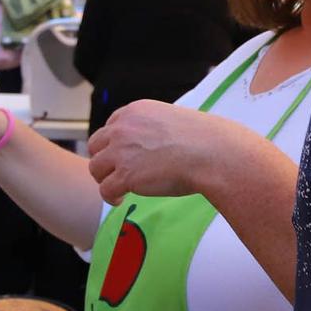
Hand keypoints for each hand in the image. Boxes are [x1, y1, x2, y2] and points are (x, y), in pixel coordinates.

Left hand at [86, 100, 247, 204]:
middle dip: (104, 160)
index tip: (123, 156)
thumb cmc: (204, 139)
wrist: (214, 154)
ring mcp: (122, 151)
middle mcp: (123, 128)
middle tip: (117, 173)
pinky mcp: (126, 175)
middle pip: (96, 146)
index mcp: (135, 111)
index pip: (110, 126)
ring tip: (119, 189)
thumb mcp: (171, 120)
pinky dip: (110, 197)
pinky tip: (121, 199)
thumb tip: (150, 146)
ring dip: (105, 179)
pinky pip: (105, 189)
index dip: (113, 144)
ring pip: (95, 168)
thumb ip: (153, 128)